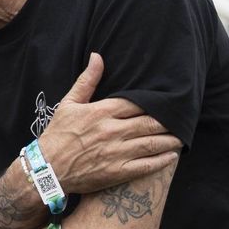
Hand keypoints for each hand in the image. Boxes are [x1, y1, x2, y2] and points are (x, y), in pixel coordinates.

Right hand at [36, 53, 182, 193]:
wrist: (46, 170)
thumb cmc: (57, 135)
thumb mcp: (68, 104)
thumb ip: (87, 80)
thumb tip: (98, 56)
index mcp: (101, 112)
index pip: (136, 103)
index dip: (155, 102)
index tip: (167, 101)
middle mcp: (112, 131)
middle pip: (150, 122)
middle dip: (168, 121)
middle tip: (182, 118)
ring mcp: (116, 153)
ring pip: (152, 143)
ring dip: (171, 140)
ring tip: (182, 136)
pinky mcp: (117, 172)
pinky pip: (146, 166)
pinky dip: (162, 160)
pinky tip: (172, 155)